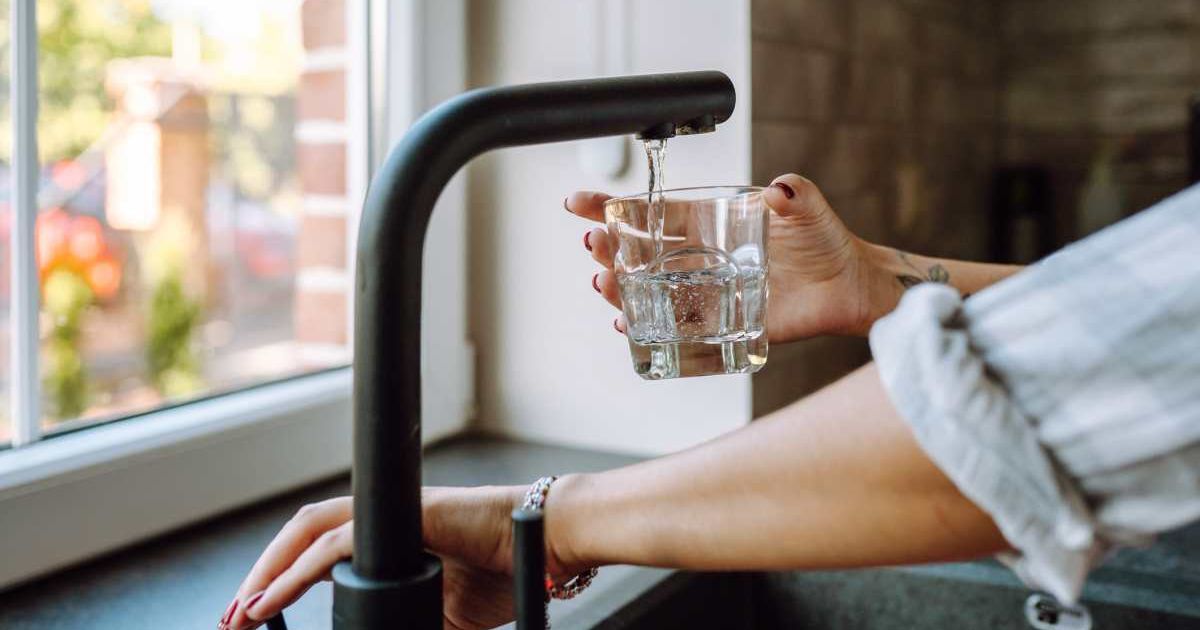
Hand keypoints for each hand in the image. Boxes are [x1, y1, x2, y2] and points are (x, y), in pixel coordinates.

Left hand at [221, 486, 578, 629]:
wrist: (545, 546)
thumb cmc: (505, 571)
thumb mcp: (442, 613)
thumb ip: (405, 621)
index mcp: (388, 539)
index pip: (320, 549)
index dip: (281, 578)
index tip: (254, 616)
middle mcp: (384, 520)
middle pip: (302, 534)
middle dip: (261, 575)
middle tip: (233, 619)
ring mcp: (393, 516)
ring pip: (310, 531)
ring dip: (268, 571)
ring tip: (242, 611)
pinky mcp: (405, 518)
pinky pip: (337, 544)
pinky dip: (297, 573)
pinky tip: (271, 599)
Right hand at [567, 174, 885, 342]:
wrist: (848, 285)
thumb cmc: (825, 240)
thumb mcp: (808, 207)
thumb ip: (794, 193)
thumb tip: (780, 189)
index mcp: (710, 223)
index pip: (653, 213)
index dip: (614, 207)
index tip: (580, 203)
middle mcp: (700, 257)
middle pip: (641, 252)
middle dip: (609, 247)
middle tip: (592, 245)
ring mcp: (707, 290)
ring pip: (650, 289)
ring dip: (620, 287)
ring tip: (603, 283)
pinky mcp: (721, 322)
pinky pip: (676, 326)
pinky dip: (648, 326)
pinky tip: (627, 323)